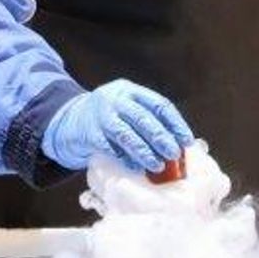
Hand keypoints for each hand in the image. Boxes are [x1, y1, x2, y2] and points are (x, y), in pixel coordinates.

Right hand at [44, 79, 193, 172]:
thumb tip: (178, 144)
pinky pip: (111, 148)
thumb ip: (148, 119)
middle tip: (174, 154)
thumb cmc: (110, 116)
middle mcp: (116, 99)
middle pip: (143, 118)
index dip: (175, 123)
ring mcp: (102, 116)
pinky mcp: (90, 134)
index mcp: (131, 90)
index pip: (159, 105)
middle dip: (161, 138)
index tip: (186, 140)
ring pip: (127, 135)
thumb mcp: (127, 106)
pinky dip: (125, 158)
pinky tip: (136, 166)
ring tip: (158, 166)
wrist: (71, 118)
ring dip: (144, 152)